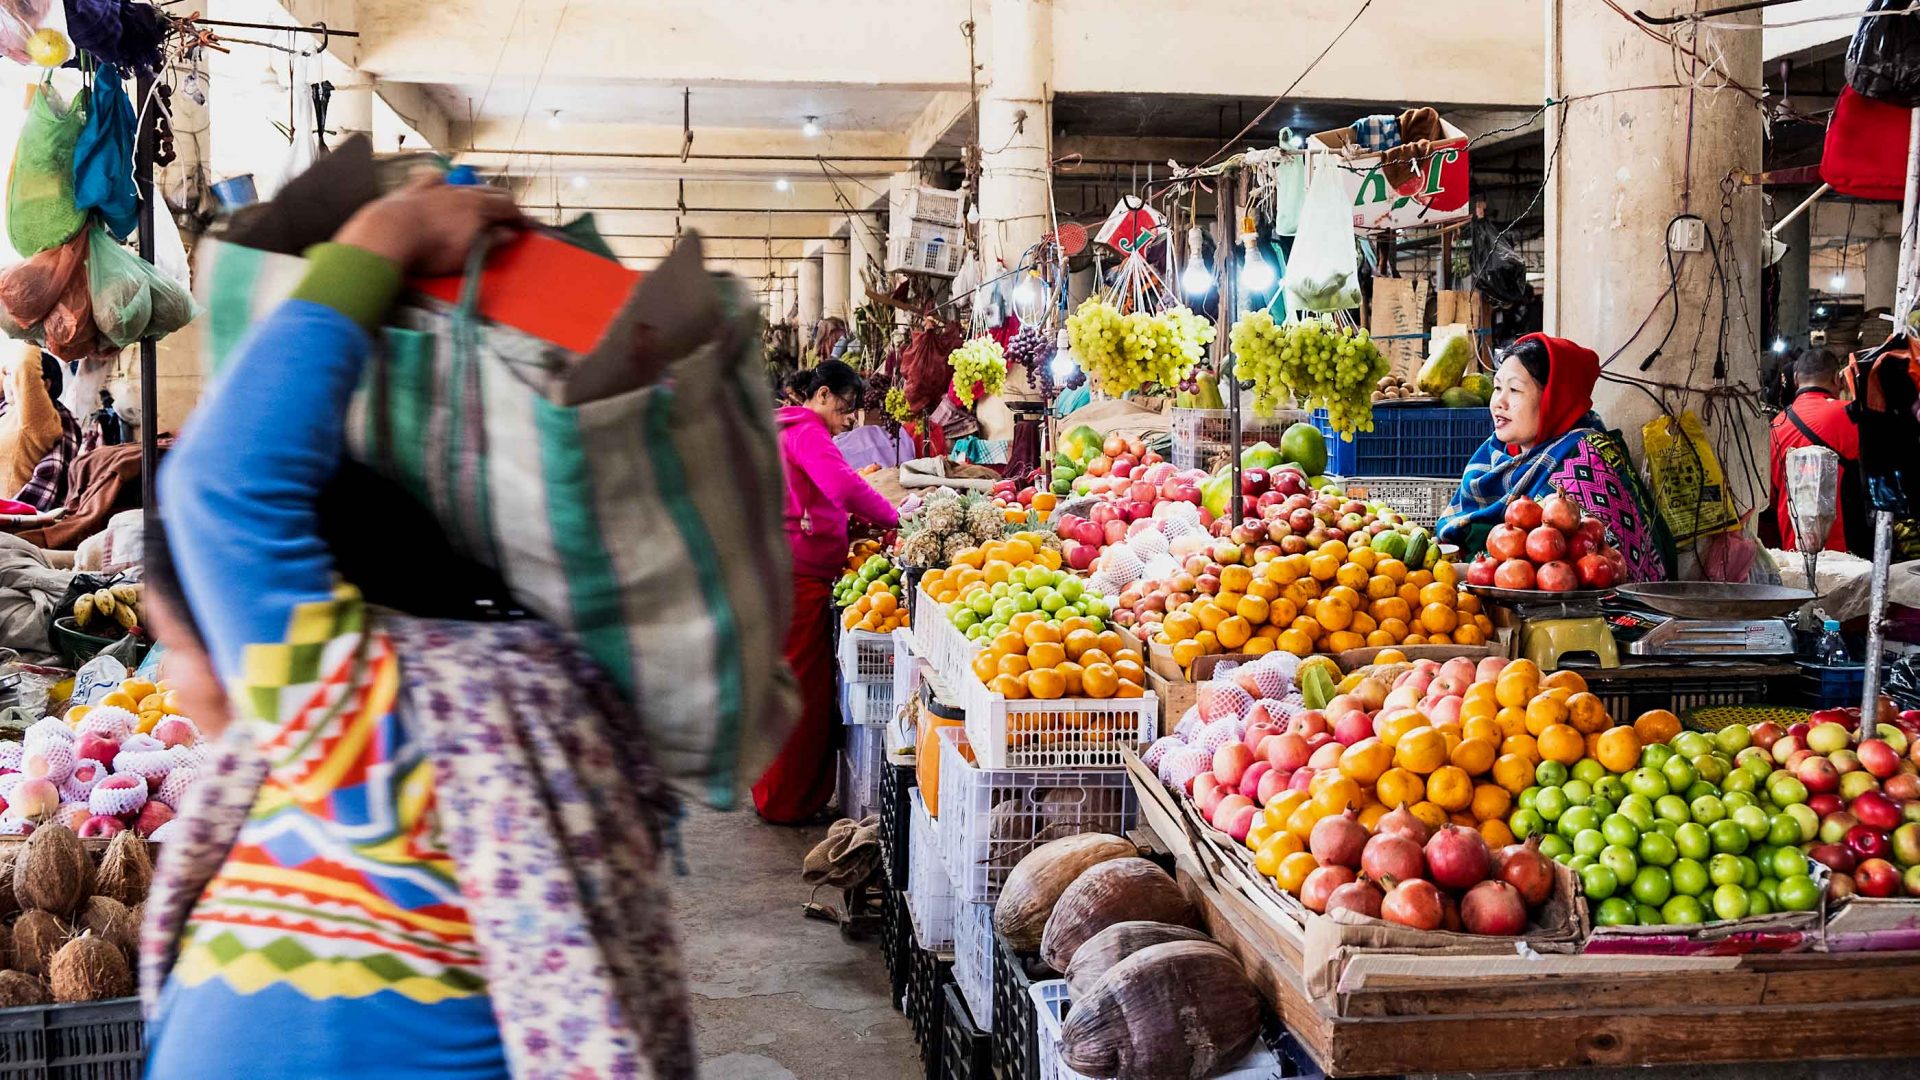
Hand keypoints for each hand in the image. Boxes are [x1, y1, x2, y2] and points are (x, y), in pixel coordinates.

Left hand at [334, 171, 524, 275]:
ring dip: (479, 194)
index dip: (519, 216)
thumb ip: (492, 242)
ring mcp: (438, 187)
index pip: (508, 206)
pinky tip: (444, 184)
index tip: (524, 226)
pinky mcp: (416, 188)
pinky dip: (446, 182)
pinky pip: (436, 179)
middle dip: (503, 203)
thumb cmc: (430, 250)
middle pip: (491, 192)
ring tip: (481, 205)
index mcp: (478, 207)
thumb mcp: (467, 254)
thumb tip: (508, 234)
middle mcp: (461, 191)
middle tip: (508, 216)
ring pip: (467, 184)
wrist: (389, 234)